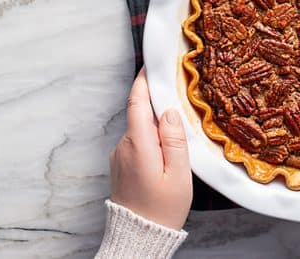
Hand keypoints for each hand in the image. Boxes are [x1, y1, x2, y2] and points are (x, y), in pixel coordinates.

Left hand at [110, 68, 192, 229]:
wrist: (139, 237)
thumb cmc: (162, 209)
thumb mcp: (178, 174)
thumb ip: (175, 139)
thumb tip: (170, 111)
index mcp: (138, 144)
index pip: (137, 102)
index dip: (143, 80)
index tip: (151, 63)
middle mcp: (124, 146)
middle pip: (139, 113)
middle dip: (156, 101)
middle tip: (178, 91)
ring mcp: (120, 156)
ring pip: (140, 128)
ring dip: (156, 123)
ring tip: (179, 128)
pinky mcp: (121, 165)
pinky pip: (138, 142)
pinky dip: (151, 137)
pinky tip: (167, 148)